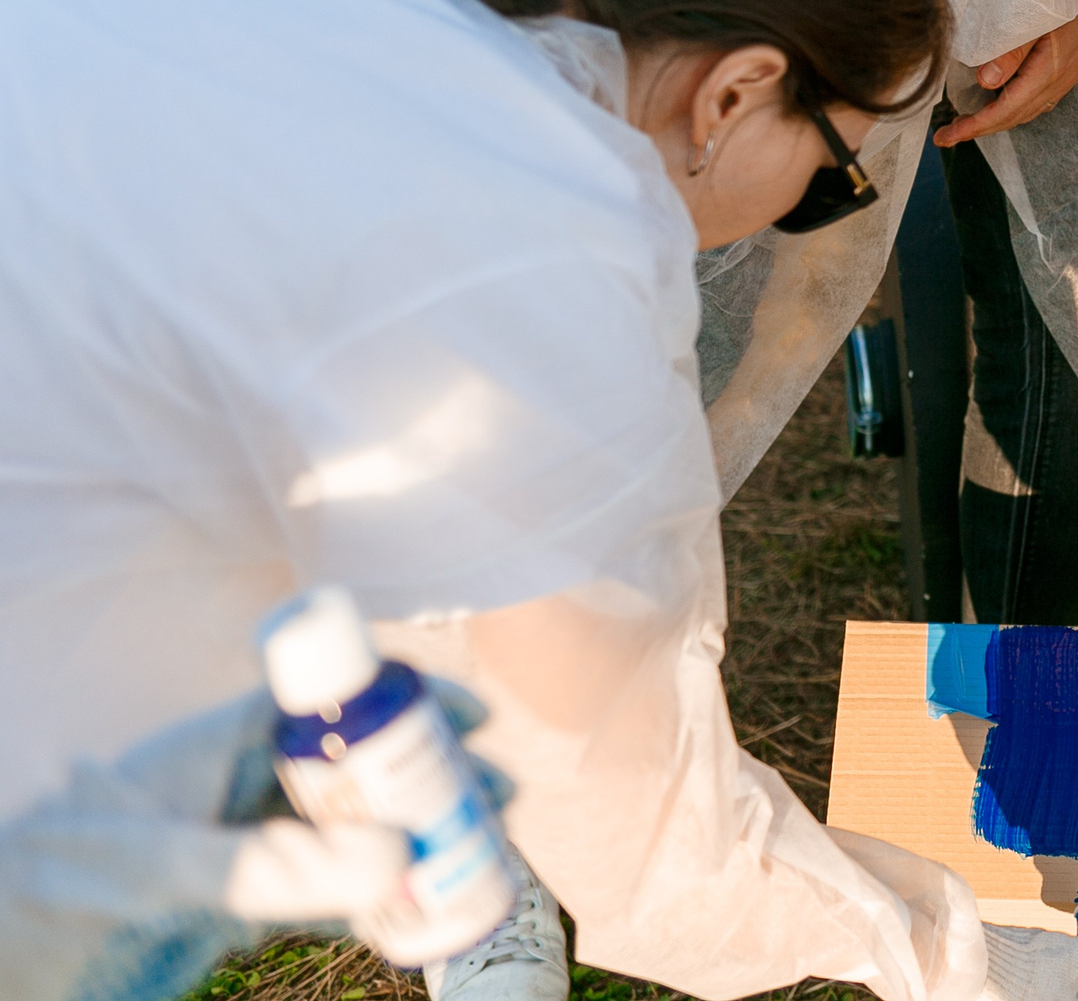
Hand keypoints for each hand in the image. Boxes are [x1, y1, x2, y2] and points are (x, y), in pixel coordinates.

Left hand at [0, 686, 493, 1000]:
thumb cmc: (42, 898)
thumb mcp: (155, 874)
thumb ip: (269, 870)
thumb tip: (395, 857)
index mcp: (212, 748)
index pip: (324, 703)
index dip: (400, 702)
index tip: (469, 717)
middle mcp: (233, 790)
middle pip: (352, 765)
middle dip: (428, 775)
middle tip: (495, 799)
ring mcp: (237, 851)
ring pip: (347, 830)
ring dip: (415, 837)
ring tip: (482, 852)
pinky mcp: (233, 912)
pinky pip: (324, 896)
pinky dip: (379, 900)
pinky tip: (423, 912)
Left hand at [935, 0, 1077, 147]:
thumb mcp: (1036, 20)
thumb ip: (1011, 52)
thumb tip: (984, 82)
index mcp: (1047, 73)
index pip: (1004, 111)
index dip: (974, 127)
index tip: (947, 136)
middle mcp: (1058, 82)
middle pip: (1014, 117)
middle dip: (979, 129)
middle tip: (948, 135)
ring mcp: (1067, 78)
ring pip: (1026, 111)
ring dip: (996, 121)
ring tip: (969, 123)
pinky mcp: (1070, 70)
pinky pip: (1039, 100)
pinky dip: (1015, 109)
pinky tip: (1004, 103)